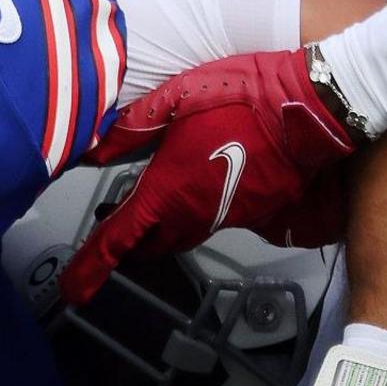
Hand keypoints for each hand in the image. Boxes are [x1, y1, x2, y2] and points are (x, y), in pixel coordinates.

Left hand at [60, 50, 353, 305]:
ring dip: (156, 231)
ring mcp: (225, 215)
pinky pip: (209, 222)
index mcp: (168, 189)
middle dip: (124, 245)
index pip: (119, 238)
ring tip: (138, 211)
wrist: (311, 109)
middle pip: (149, 246)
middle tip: (106, 226)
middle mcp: (194, 212)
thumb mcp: (176, 97)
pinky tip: (187, 190)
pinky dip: (189, 215)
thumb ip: (132, 127)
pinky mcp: (251, 212)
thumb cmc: (244, 96)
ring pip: (180, 236)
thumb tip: (93, 150)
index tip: (75, 288)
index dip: (92, 265)